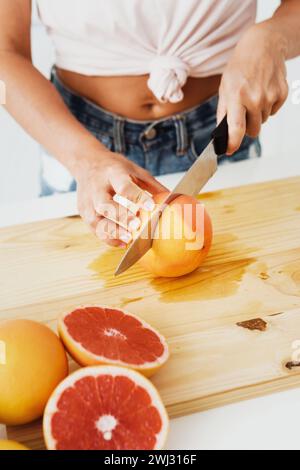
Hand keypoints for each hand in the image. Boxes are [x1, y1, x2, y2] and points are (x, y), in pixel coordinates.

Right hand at [76, 150, 165, 246]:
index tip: (150, 206)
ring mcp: (87, 202)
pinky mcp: (83, 213)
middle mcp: (97, 188)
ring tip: (129, 240)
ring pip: (96, 220)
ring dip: (112, 232)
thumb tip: (174, 201)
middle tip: (136, 226)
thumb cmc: (115, 169)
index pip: (123, 186)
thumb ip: (152, 186)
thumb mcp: (134, 170)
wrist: (86, 163)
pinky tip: (122, 243)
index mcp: (112, 173)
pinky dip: (108, 238)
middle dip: (120, 216)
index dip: (136, 197)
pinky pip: (95, 229)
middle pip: (105, 204)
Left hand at [218, 23, 288, 154]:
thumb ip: (223, 111)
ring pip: (263, 121)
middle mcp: (255, 98)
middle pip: (253, 131)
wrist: (263, 45)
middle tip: (243, 112)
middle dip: (247, 127)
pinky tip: (263, 91)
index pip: (236, 128)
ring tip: (253, 96)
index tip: (228, 150)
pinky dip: (268, 106)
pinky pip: (273, 112)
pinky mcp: (282, 94)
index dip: (232, 143)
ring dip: (257, 115)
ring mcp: (270, 96)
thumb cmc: (240, 67)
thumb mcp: (225, 87)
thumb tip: (223, 134)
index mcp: (237, 96)